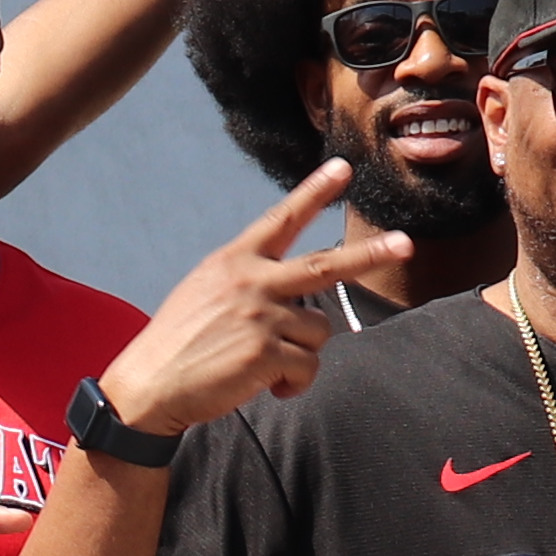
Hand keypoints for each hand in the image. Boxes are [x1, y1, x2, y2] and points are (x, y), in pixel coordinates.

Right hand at [92, 163, 408, 444]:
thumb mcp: (207, 293)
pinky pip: (307, 367)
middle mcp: (251, 280)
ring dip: (301, 355)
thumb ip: (251, 283)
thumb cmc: (179, 344)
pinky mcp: (266, 351)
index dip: (314, 192)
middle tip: (406, 243)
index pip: (281, 219)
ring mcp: (261, 315)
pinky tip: (265, 386)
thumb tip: (302, 297)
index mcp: (235, 260)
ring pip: (319, 331)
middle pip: (325, 266)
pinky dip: (292, 384)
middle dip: (370, 254)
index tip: (343, 169)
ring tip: (264, 366)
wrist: (149, 386)